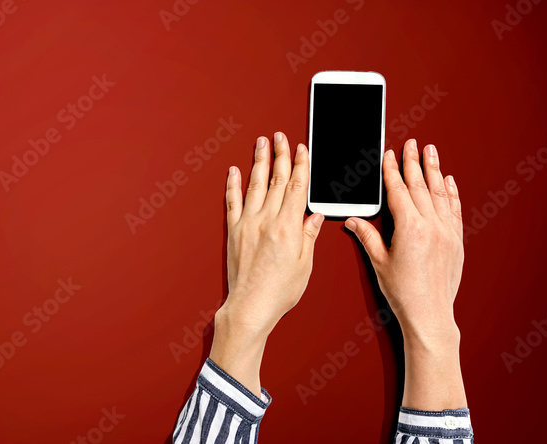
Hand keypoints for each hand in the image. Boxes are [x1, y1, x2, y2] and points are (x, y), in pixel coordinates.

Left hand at [209, 132, 324, 392]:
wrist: (250, 305)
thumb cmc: (279, 291)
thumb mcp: (305, 264)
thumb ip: (309, 236)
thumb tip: (314, 216)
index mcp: (289, 227)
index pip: (297, 187)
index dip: (300, 165)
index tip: (301, 149)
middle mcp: (267, 220)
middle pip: (277, 180)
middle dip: (280, 154)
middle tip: (280, 136)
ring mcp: (248, 223)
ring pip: (255, 184)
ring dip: (259, 162)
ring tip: (261, 143)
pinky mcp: (233, 231)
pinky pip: (232, 201)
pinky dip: (233, 184)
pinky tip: (234, 171)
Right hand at [345, 139, 466, 409]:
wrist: (430, 313)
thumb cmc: (403, 292)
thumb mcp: (378, 262)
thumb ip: (367, 236)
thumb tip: (352, 220)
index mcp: (409, 228)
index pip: (398, 191)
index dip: (392, 171)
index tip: (389, 155)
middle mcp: (431, 226)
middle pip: (420, 186)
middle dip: (413, 162)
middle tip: (411, 144)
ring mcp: (447, 232)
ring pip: (439, 193)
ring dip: (434, 170)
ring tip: (430, 152)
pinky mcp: (456, 240)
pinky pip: (454, 209)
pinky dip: (451, 193)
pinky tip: (448, 181)